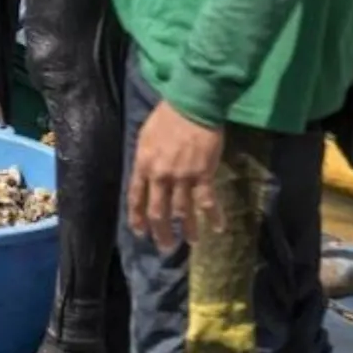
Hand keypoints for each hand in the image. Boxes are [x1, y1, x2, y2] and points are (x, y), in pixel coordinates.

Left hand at [127, 98, 223, 252]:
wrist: (192, 105)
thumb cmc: (166, 117)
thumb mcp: (145, 138)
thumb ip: (145, 160)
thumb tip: (145, 178)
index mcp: (143, 165)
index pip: (135, 198)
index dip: (137, 218)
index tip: (141, 232)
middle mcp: (160, 176)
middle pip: (158, 212)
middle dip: (161, 233)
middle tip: (166, 246)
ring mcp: (182, 178)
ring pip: (182, 212)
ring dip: (187, 230)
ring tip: (191, 242)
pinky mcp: (203, 175)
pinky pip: (207, 202)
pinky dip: (213, 217)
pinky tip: (217, 228)